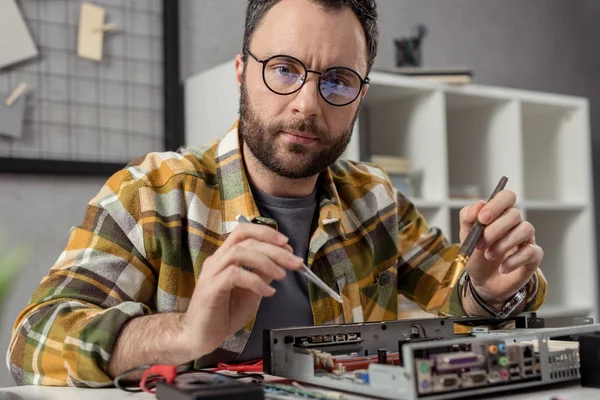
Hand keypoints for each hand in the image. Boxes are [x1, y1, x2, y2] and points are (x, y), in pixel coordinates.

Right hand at [182, 223, 302, 357]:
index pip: (244, 231)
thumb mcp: (252, 292)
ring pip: (239, 252)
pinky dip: (255, 281)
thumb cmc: (224, 314)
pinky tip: (267, 291)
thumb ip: (263, 274)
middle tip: (294, 261)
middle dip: (274, 248)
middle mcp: (217, 260)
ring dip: (266, 261)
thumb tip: (281, 261)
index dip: (267, 233)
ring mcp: (212, 273)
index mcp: (225, 257)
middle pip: (246, 240)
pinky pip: (234, 275)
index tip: (288, 245)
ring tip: (282, 275)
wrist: (201, 337)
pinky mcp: (210, 289)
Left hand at [459, 190, 543, 306]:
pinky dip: (514, 260)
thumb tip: (479, 204)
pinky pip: (531, 252)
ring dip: (504, 244)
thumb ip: (468, 217)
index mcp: (499, 214)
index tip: (482, 219)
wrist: (482, 281)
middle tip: (480, 244)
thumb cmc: (476, 255)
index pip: (507, 196)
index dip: (496, 205)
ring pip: (526, 230)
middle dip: (494, 230)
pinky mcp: (533, 256)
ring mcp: (526, 239)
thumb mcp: (466, 236)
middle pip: (514, 214)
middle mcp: (515, 223)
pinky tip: (502, 268)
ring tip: (488, 256)